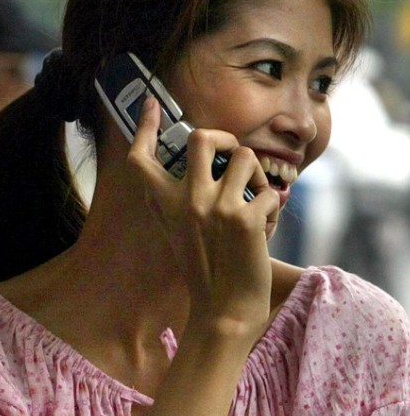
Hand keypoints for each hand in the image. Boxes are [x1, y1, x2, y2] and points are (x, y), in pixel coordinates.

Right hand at [129, 96, 279, 340]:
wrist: (223, 310)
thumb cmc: (205, 271)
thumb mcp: (178, 232)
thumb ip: (181, 200)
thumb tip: (207, 166)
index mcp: (162, 204)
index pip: (142, 157)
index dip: (145, 126)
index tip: (152, 104)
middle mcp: (184, 201)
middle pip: (202, 137)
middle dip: (225, 138)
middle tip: (232, 155)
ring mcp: (214, 207)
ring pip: (245, 157)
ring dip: (258, 175)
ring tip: (256, 198)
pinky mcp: (244, 218)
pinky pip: (269, 192)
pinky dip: (272, 208)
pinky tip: (265, 230)